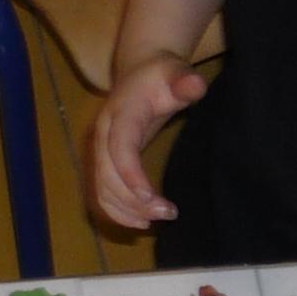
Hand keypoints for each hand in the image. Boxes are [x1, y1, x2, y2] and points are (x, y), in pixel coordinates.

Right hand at [85, 52, 204, 229]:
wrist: (139, 72)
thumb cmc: (160, 77)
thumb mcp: (175, 73)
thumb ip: (185, 82)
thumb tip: (196, 84)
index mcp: (120, 114)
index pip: (119, 148)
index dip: (131, 175)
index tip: (151, 199)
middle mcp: (103, 134)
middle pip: (108, 175)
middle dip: (133, 201)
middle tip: (167, 214)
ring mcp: (100, 150)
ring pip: (102, 189)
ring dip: (127, 211)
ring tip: (160, 220)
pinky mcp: (104, 162)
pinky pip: (103, 193)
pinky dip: (118, 212)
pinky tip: (142, 222)